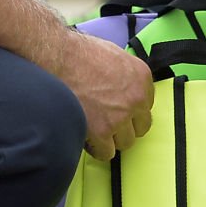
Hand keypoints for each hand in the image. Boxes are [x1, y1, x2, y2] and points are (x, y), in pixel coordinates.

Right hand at [57, 28, 154, 160]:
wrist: (59, 57)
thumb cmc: (81, 53)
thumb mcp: (115, 56)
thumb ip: (127, 77)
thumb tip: (125, 90)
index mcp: (142, 78)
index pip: (146, 106)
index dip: (130, 109)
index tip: (119, 109)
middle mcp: (136, 98)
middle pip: (141, 127)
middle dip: (125, 126)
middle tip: (107, 120)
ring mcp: (120, 116)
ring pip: (125, 142)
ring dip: (111, 138)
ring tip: (95, 127)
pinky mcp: (102, 131)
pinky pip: (106, 153)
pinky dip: (96, 148)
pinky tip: (87, 136)